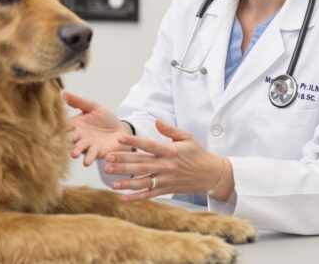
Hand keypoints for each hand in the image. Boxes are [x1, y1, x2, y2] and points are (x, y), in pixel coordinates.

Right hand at [63, 91, 131, 165]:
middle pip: (69, 137)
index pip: (65, 124)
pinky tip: (87, 162)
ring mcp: (87, 145)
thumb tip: (62, 92)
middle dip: (65, 140)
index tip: (51, 126)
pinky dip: (88, 158)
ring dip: (75, 151)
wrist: (121, 130)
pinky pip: (91, 155)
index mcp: (76, 124)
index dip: (58, 125)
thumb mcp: (93, 107)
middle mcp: (78, 135)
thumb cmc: (106, 118)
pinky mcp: (96, 152)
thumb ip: (78, 102)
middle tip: (60, 142)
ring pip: (79, 148)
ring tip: (73, 154)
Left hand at [104, 118, 229, 201]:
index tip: (119, 139)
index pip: (148, 145)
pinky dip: (137, 197)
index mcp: (170, 150)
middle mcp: (167, 165)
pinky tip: (123, 198)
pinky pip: (150, 194)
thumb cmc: (197, 153)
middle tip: (107, 161)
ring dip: (127, 182)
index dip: (133, 142)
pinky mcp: (167, 190)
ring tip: (112, 181)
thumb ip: (169, 130)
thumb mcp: (186, 137)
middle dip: (123, 163)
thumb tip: (156, 121)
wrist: (211, 174)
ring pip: (143, 181)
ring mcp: (166, 179)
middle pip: (141, 164)